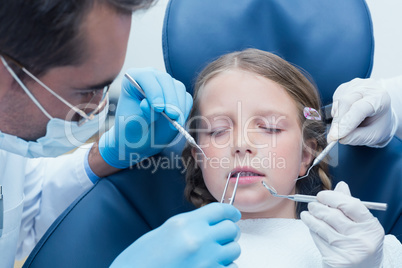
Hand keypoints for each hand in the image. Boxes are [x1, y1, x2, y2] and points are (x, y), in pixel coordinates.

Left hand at [99, 68, 192, 167]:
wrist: (141, 139)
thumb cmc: (132, 131)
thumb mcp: (130, 127)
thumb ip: (137, 117)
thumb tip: (146, 104)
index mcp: (133, 80)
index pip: (146, 77)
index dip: (153, 91)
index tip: (158, 108)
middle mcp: (151, 78)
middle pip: (165, 80)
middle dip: (170, 99)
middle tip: (171, 116)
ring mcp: (166, 85)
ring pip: (178, 88)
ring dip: (179, 106)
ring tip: (175, 123)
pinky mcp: (178, 95)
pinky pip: (186, 99)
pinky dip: (184, 111)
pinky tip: (178, 123)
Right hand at [110, 203, 241, 267]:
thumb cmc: (142, 259)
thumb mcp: (166, 231)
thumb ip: (191, 224)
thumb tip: (211, 222)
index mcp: (185, 224)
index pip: (220, 210)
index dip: (229, 212)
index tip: (232, 215)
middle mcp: (199, 240)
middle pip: (231, 229)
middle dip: (228, 232)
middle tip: (221, 237)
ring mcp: (206, 261)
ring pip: (234, 250)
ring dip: (227, 251)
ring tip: (212, 254)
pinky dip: (224, 267)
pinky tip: (210, 266)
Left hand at [301, 181, 383, 267]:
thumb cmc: (362, 244)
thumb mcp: (363, 225)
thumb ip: (351, 205)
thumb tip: (341, 185)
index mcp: (372, 228)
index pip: (350, 205)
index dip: (332, 197)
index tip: (321, 195)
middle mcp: (362, 240)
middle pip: (333, 215)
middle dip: (318, 207)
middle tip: (312, 204)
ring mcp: (349, 251)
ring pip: (322, 227)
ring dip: (310, 218)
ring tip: (306, 214)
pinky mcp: (335, 260)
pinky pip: (318, 239)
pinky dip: (313, 231)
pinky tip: (312, 228)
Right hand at [328, 78, 396, 146]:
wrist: (380, 110)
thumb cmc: (379, 122)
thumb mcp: (374, 135)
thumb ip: (358, 137)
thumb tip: (341, 138)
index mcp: (380, 98)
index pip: (359, 109)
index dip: (346, 123)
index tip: (335, 136)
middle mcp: (367, 87)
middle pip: (345, 102)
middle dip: (337, 122)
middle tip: (333, 136)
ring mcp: (354, 85)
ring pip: (338, 103)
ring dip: (337, 118)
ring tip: (346, 125)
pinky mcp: (344, 87)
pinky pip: (334, 102)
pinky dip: (336, 113)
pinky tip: (345, 116)